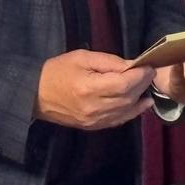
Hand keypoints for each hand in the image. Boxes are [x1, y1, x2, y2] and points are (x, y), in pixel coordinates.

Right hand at [35, 49, 153, 129]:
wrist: (35, 95)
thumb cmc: (57, 71)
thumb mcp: (82, 57)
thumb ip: (109, 62)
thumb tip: (132, 65)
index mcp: (89, 88)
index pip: (124, 84)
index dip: (140, 75)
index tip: (148, 65)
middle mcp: (94, 107)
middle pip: (128, 97)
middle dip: (142, 84)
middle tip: (149, 72)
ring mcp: (94, 120)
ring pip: (126, 110)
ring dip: (140, 97)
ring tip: (146, 84)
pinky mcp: (93, 127)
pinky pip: (118, 120)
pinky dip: (133, 111)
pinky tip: (142, 103)